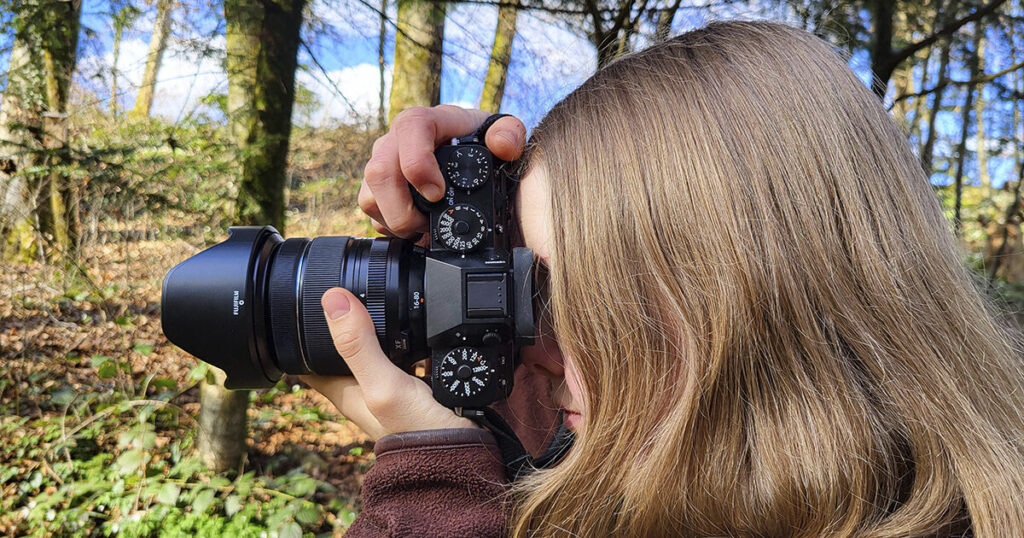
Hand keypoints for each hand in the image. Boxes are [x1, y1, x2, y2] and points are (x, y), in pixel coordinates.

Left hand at [300, 287, 477, 440]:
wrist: (463, 456)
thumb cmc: (419, 435)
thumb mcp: (383, 385)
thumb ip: (359, 345)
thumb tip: (333, 299)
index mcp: (345, 389)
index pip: (307, 357)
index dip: (300, 330)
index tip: (301, 302)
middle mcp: (366, 386)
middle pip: (344, 346)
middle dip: (344, 321)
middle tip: (346, 289)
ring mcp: (393, 386)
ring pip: (379, 346)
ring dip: (381, 325)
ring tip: (384, 297)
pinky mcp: (420, 384)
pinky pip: (412, 352)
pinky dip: (415, 337)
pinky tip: (427, 323)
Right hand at [359, 105, 527, 242]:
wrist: (467, 156)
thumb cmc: (482, 143)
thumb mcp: (503, 134)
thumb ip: (510, 134)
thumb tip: (502, 145)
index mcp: (426, 121)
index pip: (411, 129)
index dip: (418, 163)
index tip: (437, 193)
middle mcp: (396, 140)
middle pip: (379, 172)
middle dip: (402, 208)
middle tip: (429, 223)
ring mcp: (382, 164)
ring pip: (369, 197)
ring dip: (397, 221)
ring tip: (425, 228)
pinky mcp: (376, 188)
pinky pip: (371, 212)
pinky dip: (391, 228)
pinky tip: (415, 229)